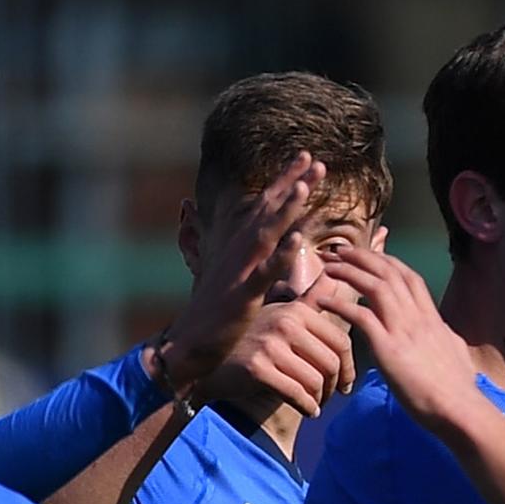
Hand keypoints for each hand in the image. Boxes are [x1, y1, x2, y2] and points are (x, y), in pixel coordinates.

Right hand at [153, 154, 323, 394]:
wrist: (187, 345)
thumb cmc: (214, 313)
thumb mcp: (232, 275)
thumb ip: (248, 253)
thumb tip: (259, 235)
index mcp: (239, 245)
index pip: (265, 205)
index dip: (286, 180)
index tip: (308, 158)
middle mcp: (238, 251)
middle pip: (267, 210)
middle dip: (291, 184)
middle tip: (316, 160)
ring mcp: (239, 271)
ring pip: (265, 234)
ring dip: (285, 210)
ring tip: (305, 187)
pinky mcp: (242, 296)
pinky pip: (264, 273)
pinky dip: (280, 255)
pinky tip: (297, 240)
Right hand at [202, 299, 357, 423]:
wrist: (208, 365)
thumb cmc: (250, 342)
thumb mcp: (279, 315)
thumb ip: (309, 300)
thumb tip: (334, 275)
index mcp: (295, 310)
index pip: (340, 341)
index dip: (349, 367)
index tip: (345, 383)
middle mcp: (284, 323)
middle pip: (331, 362)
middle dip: (335, 386)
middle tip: (331, 397)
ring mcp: (269, 345)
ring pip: (315, 380)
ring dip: (320, 399)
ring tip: (316, 405)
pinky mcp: (257, 368)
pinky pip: (296, 394)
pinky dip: (307, 407)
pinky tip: (308, 411)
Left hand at [306, 246, 484, 431]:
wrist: (459, 408)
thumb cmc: (458, 389)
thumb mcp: (456, 353)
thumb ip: (446, 338)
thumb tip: (447, 335)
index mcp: (432, 317)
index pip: (409, 276)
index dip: (387, 261)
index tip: (369, 255)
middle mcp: (418, 316)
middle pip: (389, 272)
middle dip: (363, 256)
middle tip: (340, 250)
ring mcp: (403, 329)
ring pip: (375, 286)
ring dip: (350, 272)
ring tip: (329, 266)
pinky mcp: (388, 348)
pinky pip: (361, 316)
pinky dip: (341, 305)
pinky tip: (324, 302)